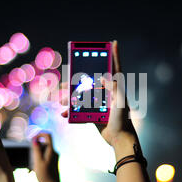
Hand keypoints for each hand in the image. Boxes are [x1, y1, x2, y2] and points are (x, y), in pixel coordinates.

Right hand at [31, 132, 60, 181]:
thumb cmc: (45, 175)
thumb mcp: (38, 162)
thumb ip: (36, 150)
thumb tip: (35, 139)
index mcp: (52, 151)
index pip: (48, 135)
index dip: (39, 134)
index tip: (32, 139)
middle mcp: (54, 152)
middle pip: (44, 143)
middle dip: (36, 147)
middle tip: (33, 158)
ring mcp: (54, 157)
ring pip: (43, 150)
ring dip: (37, 154)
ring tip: (34, 166)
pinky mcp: (53, 162)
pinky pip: (45, 156)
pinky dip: (39, 159)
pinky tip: (36, 169)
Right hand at [61, 41, 138, 159]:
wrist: (120, 139)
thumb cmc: (123, 120)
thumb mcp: (120, 102)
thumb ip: (114, 88)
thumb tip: (103, 77)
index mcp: (115, 88)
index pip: (115, 68)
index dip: (114, 55)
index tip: (113, 42)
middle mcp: (107, 93)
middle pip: (91, 82)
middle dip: (77, 80)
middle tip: (66, 78)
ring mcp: (99, 104)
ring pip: (82, 96)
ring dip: (70, 97)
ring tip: (59, 98)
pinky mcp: (94, 114)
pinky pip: (80, 111)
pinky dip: (71, 113)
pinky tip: (64, 114)